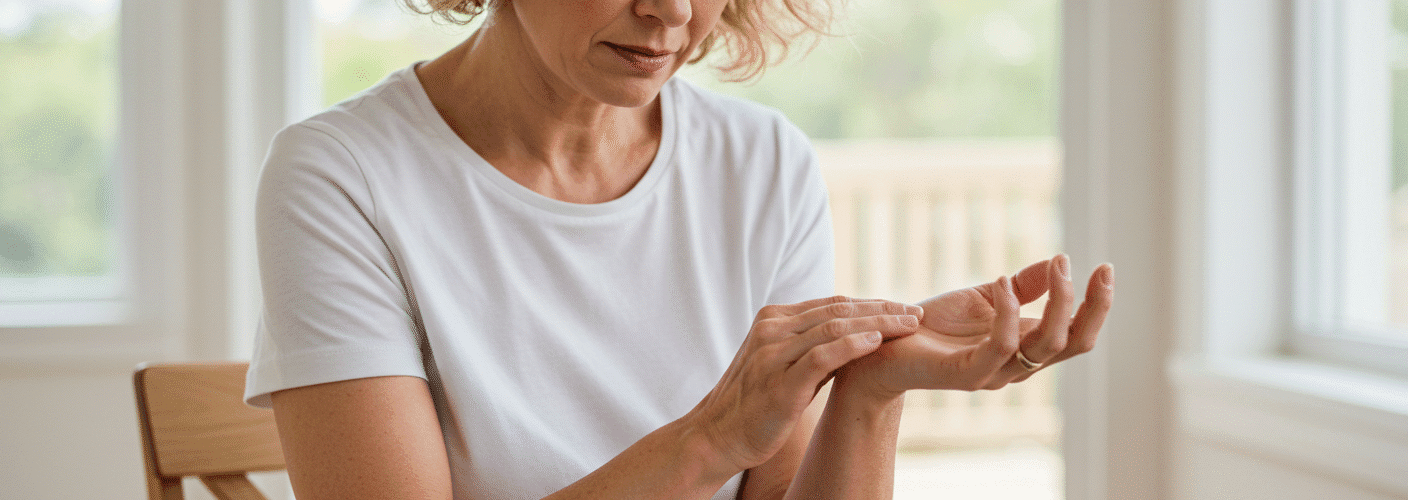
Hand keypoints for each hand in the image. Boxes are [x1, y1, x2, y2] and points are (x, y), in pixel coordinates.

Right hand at [683, 296, 921, 473]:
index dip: (871, 304)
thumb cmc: (755, 405)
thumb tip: (858, 338)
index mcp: (773, 320)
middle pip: (838, 310)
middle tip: (916, 312)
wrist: (716, 437)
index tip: (902, 309)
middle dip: (882, 309)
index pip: (832, 304)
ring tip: (909, 325)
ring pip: (835, 327)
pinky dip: (852, 346)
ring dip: (877, 323)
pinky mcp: (780, 383)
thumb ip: (814, 348)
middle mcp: (772, 329)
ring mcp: (774, 354)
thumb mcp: (784, 366)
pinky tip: (877, 343)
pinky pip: (822, 356)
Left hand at [839, 255, 1114, 397]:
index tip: (1106, 266)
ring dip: (1058, 303)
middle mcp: (1017, 366)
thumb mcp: (983, 296)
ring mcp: (994, 373)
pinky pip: (1000, 347)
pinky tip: (1001, 281)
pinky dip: (1007, 312)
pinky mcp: (966, 374)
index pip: (1076, 333)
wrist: (881, 348)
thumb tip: (1059, 262)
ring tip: (1058, 266)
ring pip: (1045, 346)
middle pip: (1073, 343)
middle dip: (1093, 306)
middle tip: (1098, 269)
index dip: (1097, 305)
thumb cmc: (932, 325)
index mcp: (1025, 347)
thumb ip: (1022, 286)